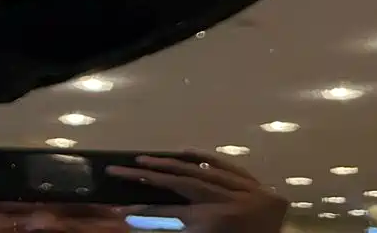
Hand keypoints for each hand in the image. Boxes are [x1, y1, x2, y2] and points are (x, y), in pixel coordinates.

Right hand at [106, 150, 287, 232]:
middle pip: (181, 183)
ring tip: (145, 160)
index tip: (120, 208)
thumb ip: (183, 228)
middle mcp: (229, 202)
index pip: (171, 213)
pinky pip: (227, 166)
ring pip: (201, 171)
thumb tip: (144, 220)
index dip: (144, 210)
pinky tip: (185, 152)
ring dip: (170, 164)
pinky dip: (205, 158)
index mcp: (218, 223)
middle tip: (122, 169)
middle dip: (150, 175)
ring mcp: (244, 191)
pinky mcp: (257, 185)